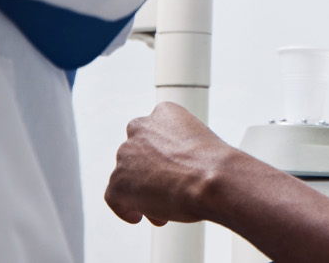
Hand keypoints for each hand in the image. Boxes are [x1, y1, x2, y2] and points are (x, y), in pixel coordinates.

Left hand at [106, 102, 238, 225]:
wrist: (212, 181)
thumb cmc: (214, 166)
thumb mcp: (201, 144)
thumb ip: (181, 150)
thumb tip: (178, 171)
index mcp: (163, 113)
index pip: (153, 133)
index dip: (159, 155)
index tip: (169, 168)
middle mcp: (140, 128)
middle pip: (137, 155)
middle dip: (150, 174)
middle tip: (166, 190)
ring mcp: (126, 154)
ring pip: (126, 176)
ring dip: (141, 192)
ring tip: (162, 208)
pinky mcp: (118, 180)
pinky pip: (114, 197)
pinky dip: (125, 208)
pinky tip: (138, 216)